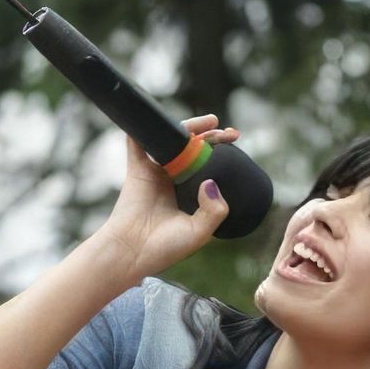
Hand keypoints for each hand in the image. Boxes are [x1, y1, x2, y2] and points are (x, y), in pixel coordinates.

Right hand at [102, 114, 239, 284]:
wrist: (133, 252)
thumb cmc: (165, 247)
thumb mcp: (200, 233)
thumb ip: (215, 211)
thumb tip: (212, 182)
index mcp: (192, 195)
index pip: (210, 169)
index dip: (223, 156)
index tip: (236, 148)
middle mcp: (176, 181)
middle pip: (195, 151)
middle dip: (212, 137)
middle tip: (228, 133)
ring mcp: (157, 172)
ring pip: (173, 141)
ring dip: (189, 127)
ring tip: (209, 122)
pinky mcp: (138, 168)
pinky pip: (138, 141)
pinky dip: (143, 126)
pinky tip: (156, 116)